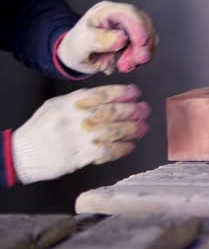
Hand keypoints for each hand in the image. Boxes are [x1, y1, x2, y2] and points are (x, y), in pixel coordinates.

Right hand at [12, 85, 149, 183]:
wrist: (24, 153)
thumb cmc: (41, 128)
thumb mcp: (56, 105)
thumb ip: (79, 100)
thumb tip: (107, 96)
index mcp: (71, 103)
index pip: (103, 94)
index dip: (123, 92)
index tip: (136, 92)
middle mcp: (78, 118)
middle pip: (114, 111)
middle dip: (134, 110)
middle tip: (145, 110)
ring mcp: (81, 137)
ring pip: (115, 130)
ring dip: (133, 129)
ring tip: (143, 127)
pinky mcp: (82, 156)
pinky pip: (109, 150)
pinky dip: (123, 148)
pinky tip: (131, 145)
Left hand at [57, 1, 157, 74]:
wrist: (76, 57)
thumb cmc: (76, 48)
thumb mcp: (81, 45)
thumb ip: (99, 40)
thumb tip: (122, 38)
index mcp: (106, 11)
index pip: (129, 13)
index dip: (139, 27)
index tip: (142, 44)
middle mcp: (121, 16)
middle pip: (143, 24)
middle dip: (143, 45)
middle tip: (136, 62)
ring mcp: (129, 27)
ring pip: (148, 36)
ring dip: (142, 53)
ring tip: (124, 66)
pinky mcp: (135, 39)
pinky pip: (147, 46)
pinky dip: (141, 57)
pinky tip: (128, 64)